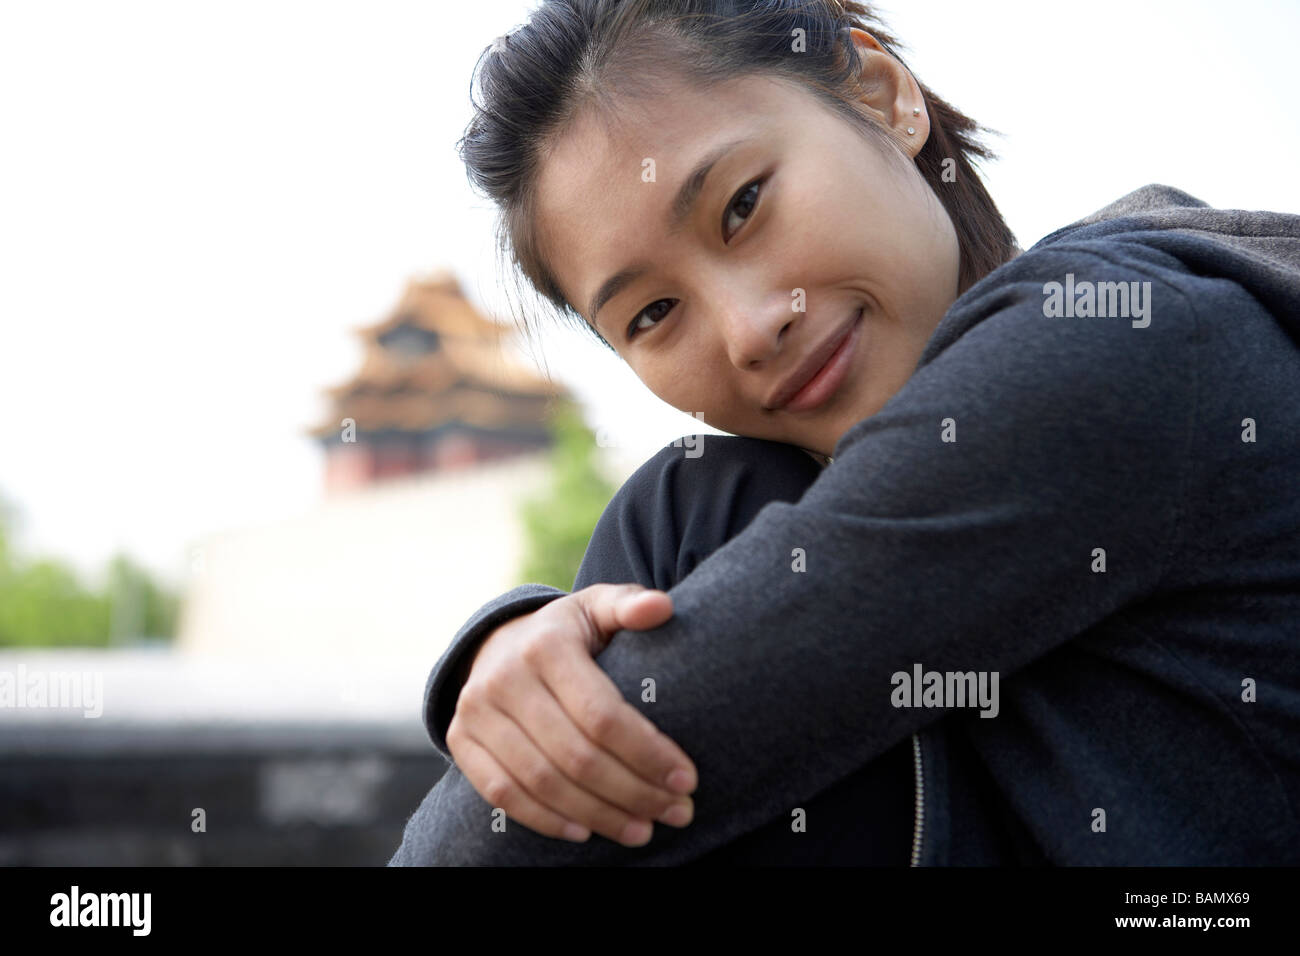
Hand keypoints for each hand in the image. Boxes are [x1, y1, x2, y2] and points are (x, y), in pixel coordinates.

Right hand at [446, 583, 697, 846]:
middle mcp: (504, 678)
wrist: (496, 639)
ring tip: (642, 830)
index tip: (686, 779)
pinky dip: (546, 820)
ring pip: (542, 782)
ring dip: (598, 815)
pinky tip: (586, 831)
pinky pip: (503, 794)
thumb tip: (662, 607)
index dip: (647, 752)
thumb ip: (629, 606)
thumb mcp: (597, 608)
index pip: (602, 714)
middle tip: (677, 812)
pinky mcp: (461, 741)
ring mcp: (476, 712)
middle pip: (576, 755)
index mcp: (546, 645)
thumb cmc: (566, 632)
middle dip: (633, 792)